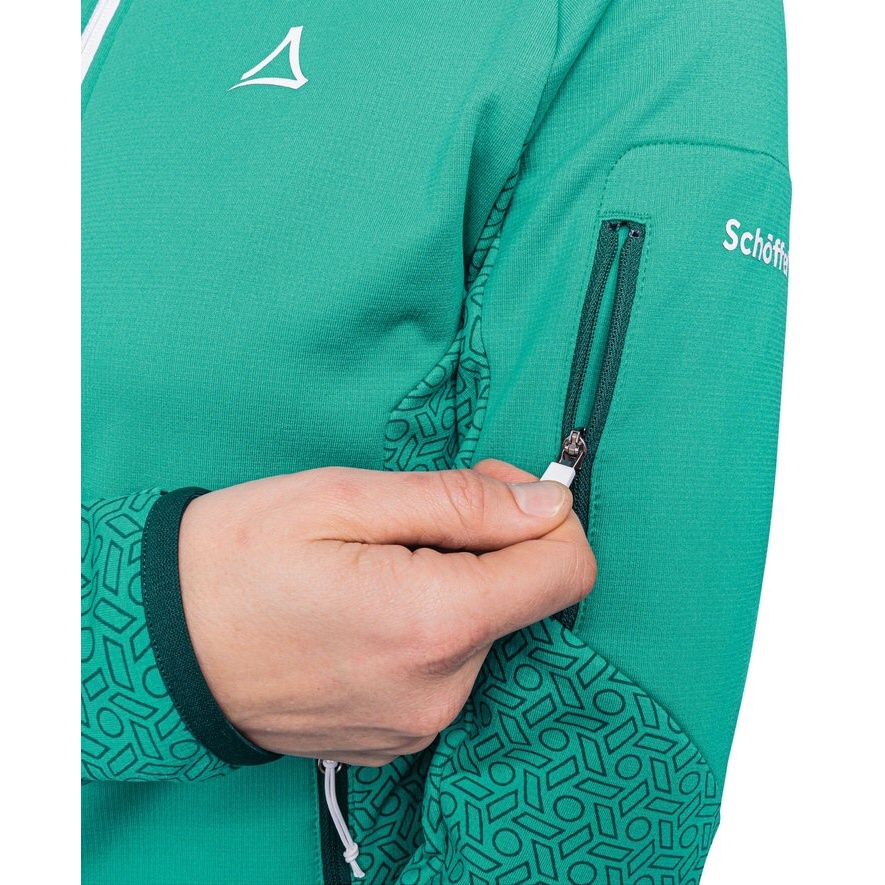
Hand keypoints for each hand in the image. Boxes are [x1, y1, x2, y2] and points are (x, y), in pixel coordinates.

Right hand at [178, 459, 595, 765]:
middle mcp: (441, 688)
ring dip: (455, 587)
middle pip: (524, 599)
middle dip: (489, 544)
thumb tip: (546, 505)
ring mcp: (420, 723)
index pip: (566, 571)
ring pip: (486, 632)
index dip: (545, 517)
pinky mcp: (399, 737)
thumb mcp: (345, 498)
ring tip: (378, 564)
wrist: (159, 647)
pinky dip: (429, 628)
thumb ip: (459, 501)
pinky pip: (449, 669)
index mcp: (435, 621)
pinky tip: (369, 608)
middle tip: (413, 517)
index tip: (492, 489)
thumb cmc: (239, 557)